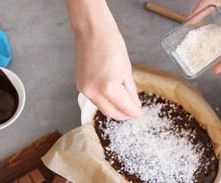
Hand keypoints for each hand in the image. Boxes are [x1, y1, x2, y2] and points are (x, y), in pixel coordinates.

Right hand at [65, 0, 142, 119]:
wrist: (92, 30)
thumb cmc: (110, 43)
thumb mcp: (126, 68)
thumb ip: (130, 90)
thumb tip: (135, 102)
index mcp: (108, 87)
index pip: (124, 107)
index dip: (134, 112)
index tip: (140, 112)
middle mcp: (94, 91)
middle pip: (111, 112)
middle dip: (124, 115)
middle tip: (133, 112)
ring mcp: (84, 89)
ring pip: (102, 107)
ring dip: (114, 109)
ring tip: (125, 104)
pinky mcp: (80, 84)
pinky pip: (94, 98)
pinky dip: (104, 100)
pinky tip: (113, 96)